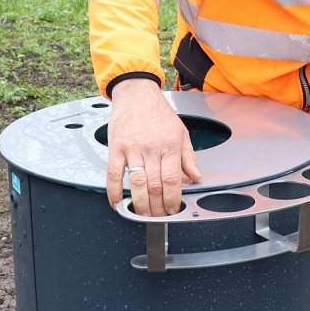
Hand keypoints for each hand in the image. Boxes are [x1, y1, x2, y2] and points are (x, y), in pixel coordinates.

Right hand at [104, 79, 201, 215]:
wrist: (136, 94)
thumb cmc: (159, 113)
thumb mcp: (181, 132)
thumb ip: (188, 157)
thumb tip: (196, 177)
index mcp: (170, 145)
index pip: (173, 179)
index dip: (173, 199)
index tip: (173, 209)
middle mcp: (152, 147)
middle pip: (154, 185)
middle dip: (158, 207)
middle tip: (159, 216)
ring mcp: (132, 148)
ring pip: (136, 183)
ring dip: (139, 204)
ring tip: (143, 214)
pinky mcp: (116, 148)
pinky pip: (113, 174)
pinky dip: (114, 192)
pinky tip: (117, 203)